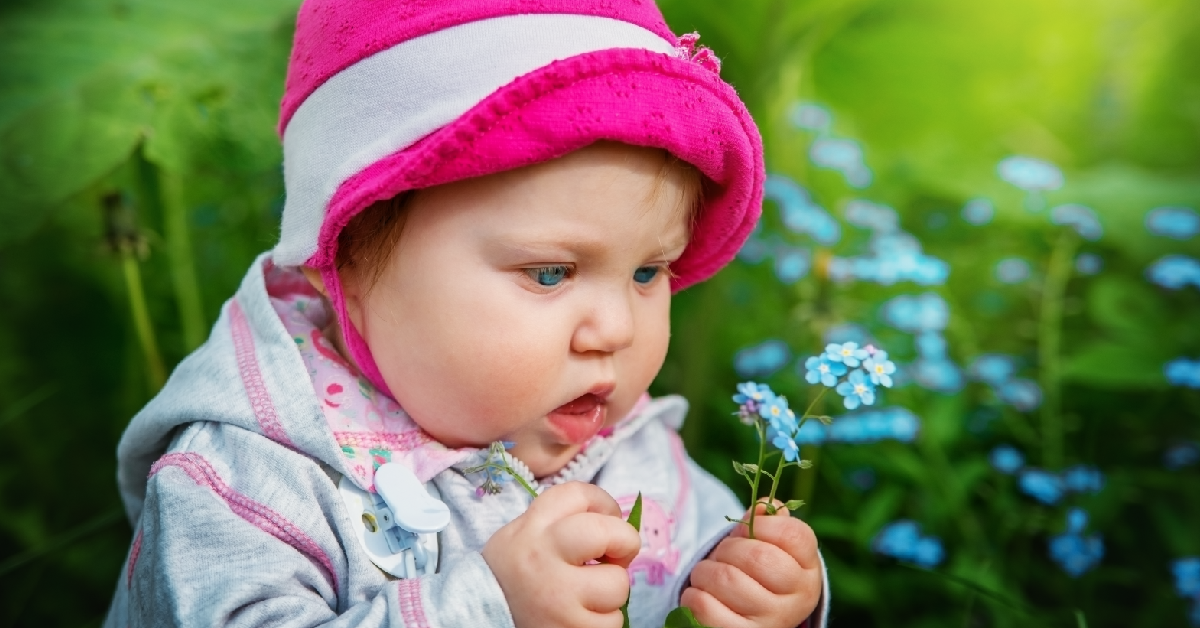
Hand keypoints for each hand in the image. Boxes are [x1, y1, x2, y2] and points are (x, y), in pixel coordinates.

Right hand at [482, 481, 642, 627]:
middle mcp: (542, 558)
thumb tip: (614, 523)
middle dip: (625, 541)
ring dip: (611, 591)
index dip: (605, 503)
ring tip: (587, 596)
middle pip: (607, 532)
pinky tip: (580, 618)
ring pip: (618, 584)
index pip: (578, 494)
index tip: (609, 518)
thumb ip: (558, 523)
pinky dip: (603, 621)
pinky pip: (613, 621)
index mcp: (531, 529)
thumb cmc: (512, 577)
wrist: (480, 621)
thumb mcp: (520, 536)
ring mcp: (558, 597)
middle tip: (619, 555)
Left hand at [681, 502, 821, 627]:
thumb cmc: (756, 573)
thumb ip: (766, 522)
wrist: (751, 619)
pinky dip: (694, 595)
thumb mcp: (768, 546)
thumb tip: (760, 508)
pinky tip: (702, 596)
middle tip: (723, 555)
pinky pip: (705, 606)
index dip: (763, 525)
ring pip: (726, 578)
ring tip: (709, 576)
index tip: (749, 531)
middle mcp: (798, 599)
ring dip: (706, 571)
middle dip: (728, 548)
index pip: (793, 535)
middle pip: (757, 556)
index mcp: (808, 570)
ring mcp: (771, 621)